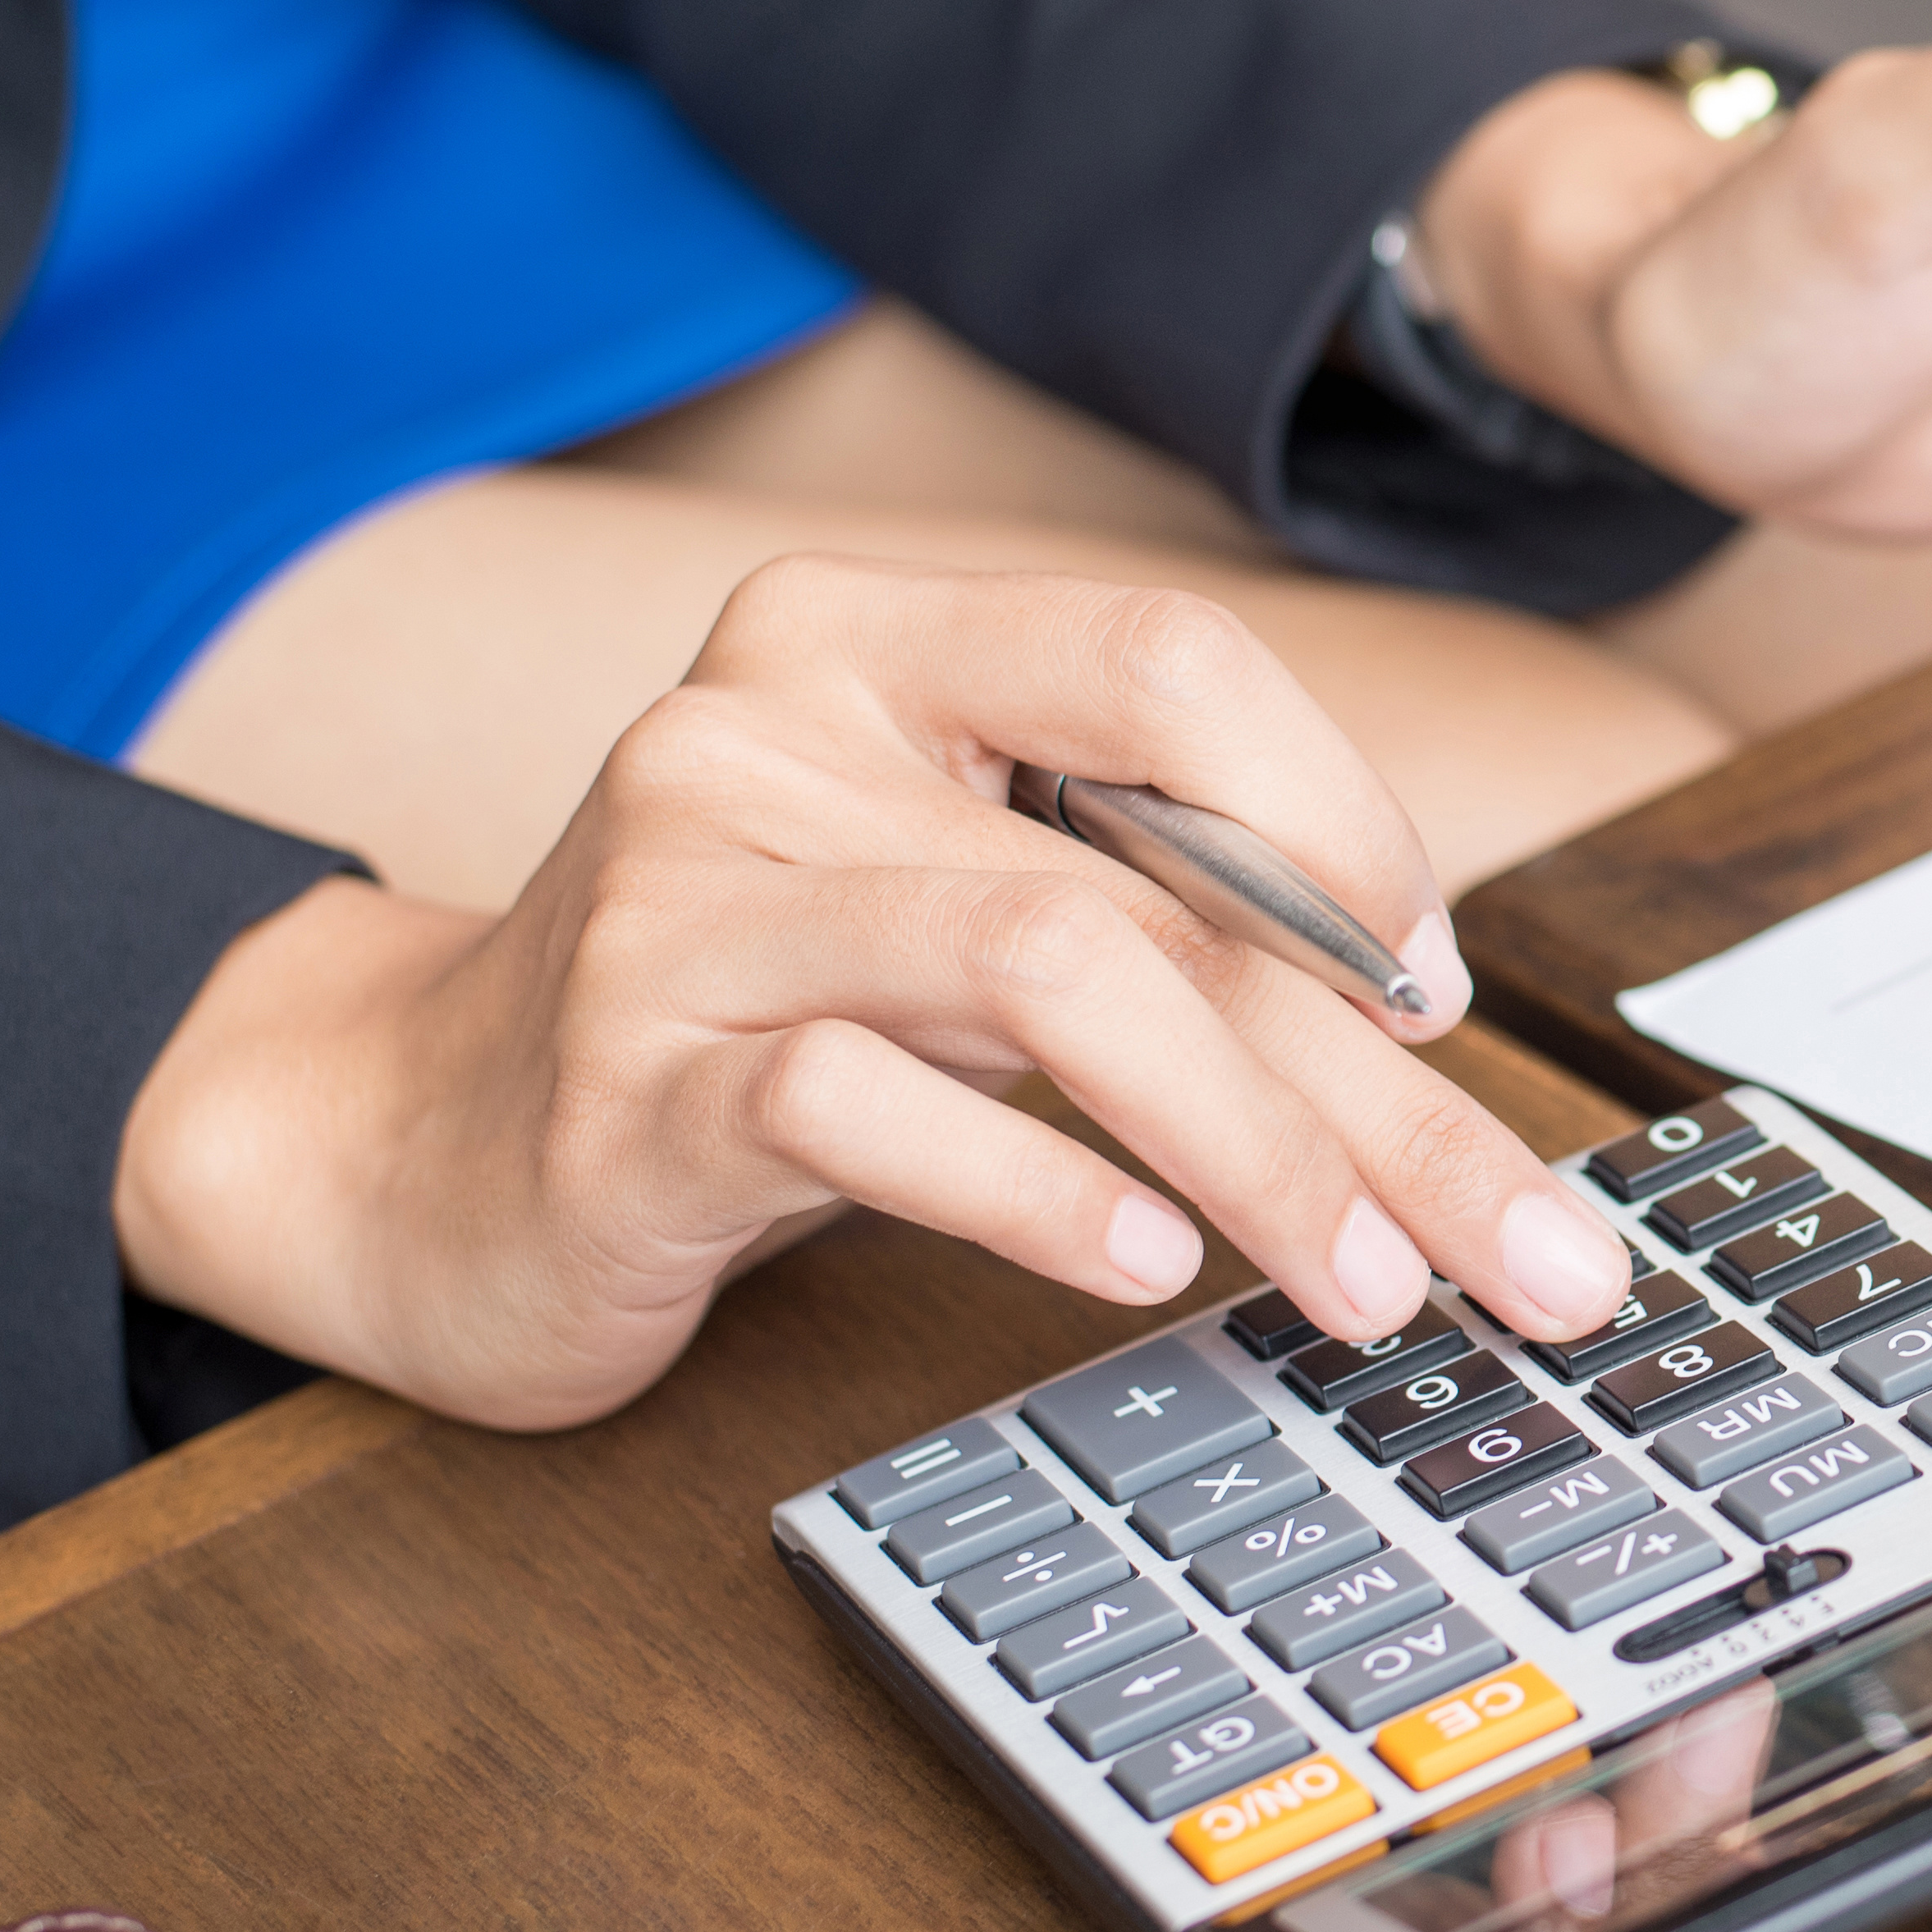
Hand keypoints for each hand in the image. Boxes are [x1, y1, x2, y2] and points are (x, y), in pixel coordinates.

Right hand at [113, 560, 1631, 1430]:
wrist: (411, 1150)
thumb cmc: (742, 1030)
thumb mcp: (948, 914)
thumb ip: (1148, 914)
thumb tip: (1426, 1031)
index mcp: (871, 644)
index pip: (1173, 665)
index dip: (1342, 829)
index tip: (1438, 1008)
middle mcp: (763, 728)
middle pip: (1152, 882)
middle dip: (1376, 1087)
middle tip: (1520, 1248)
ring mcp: (685, 896)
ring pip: (1041, 967)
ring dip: (1253, 1143)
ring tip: (1366, 1286)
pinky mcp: (629, 1075)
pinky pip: (867, 1108)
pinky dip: (1036, 1190)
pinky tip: (1140, 1261)